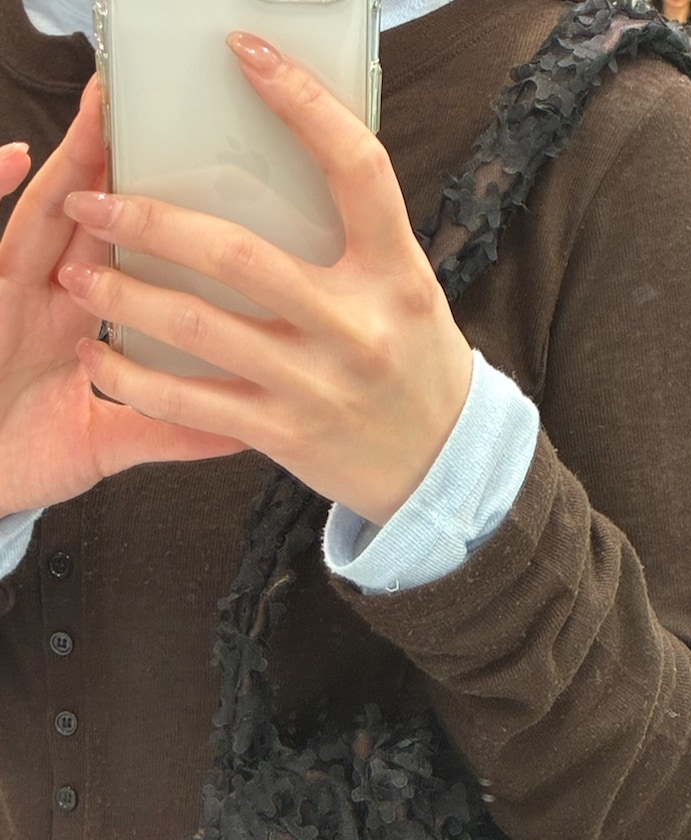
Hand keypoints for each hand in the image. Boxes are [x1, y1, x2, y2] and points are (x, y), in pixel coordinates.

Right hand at [0, 80, 242, 517]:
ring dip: (68, 166)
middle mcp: (37, 298)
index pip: (117, 254)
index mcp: (73, 324)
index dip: (148, 213)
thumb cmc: (15, 460)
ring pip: (38, 217)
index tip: (194, 173)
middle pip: (81, 218)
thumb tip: (244, 431)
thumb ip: (166, 429)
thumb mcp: (103, 444)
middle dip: (111, 161)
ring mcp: (0, 295)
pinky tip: (8, 157)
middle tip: (150, 106)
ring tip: (102, 114)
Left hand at [57, 34, 474, 524]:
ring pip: (198, 329)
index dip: (303, 105)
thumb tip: (284, 164)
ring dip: (123, 296)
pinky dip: (135, 379)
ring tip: (76, 272)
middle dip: (150, 222)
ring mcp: (318, 385)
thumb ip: (355, 241)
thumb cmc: (415, 364)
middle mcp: (357, 328)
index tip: (247, 53)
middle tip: (92, 201)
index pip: (358, 170)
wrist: (442, 466)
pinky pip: (192, 404)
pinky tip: (100, 357)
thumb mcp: (405, 291)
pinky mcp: (286, 434)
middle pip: (239, 255)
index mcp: (395, 274)